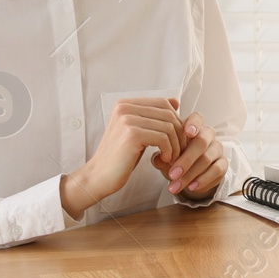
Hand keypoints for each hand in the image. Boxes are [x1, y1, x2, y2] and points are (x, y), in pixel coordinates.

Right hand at [60, 96, 184, 219]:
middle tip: (179, 150)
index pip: (163, 103)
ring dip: (176, 145)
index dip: (176, 120)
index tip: (177, 138)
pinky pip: (164, 138)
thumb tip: (176, 101)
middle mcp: (125, 107)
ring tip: (172, 157)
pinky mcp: (132, 134)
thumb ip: (153, 116)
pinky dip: (169, 150)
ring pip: (169, 127)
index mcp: (125, 104)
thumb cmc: (121, 156)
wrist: (99, 177)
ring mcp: (128, 119)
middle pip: (168, 114)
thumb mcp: (137, 132)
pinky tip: (164, 160)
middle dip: (179, 133)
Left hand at [149, 110, 227, 200]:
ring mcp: (217, 149)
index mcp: (193, 127)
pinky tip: (191, 187)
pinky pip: (216, 170)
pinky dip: (202, 180)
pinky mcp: (223, 164)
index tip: (187, 132)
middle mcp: (208, 135)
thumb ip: (161, 157)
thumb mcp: (167, 157)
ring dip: (190, 174)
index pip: (197, 118)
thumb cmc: (177, 159)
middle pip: (201, 141)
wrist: (191, 175)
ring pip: (207, 158)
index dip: (193, 124)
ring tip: (175, 186)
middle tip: (173, 174)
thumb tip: (158, 158)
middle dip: (186, 159)